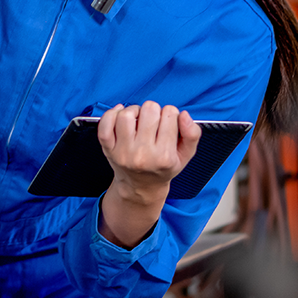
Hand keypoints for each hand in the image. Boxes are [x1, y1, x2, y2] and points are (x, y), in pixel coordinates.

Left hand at [97, 101, 200, 248]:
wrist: (140, 187)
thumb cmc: (163, 168)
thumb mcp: (185, 156)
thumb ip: (192, 134)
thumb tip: (184, 114)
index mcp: (164, 156)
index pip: (170, 114)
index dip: (171, 115)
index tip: (168, 125)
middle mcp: (142, 154)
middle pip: (149, 110)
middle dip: (154, 111)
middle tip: (153, 123)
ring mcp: (122, 152)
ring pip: (126, 114)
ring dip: (134, 111)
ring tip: (138, 120)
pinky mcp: (108, 149)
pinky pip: (105, 124)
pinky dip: (112, 114)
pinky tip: (120, 116)